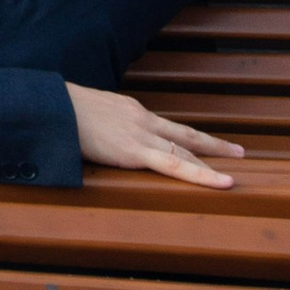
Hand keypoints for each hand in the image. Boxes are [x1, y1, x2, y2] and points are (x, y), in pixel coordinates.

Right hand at [67, 86, 240, 184]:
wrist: (51, 108)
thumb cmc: (60, 112)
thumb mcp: (87, 114)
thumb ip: (101, 124)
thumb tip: (98, 133)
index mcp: (131, 111)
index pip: (166, 127)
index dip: (186, 137)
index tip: (203, 141)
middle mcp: (142, 119)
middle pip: (185, 136)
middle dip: (212, 145)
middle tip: (238, 152)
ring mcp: (141, 135)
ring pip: (185, 152)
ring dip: (211, 164)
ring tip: (232, 176)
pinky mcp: (134, 152)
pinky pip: (175, 166)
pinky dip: (201, 175)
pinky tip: (220, 182)